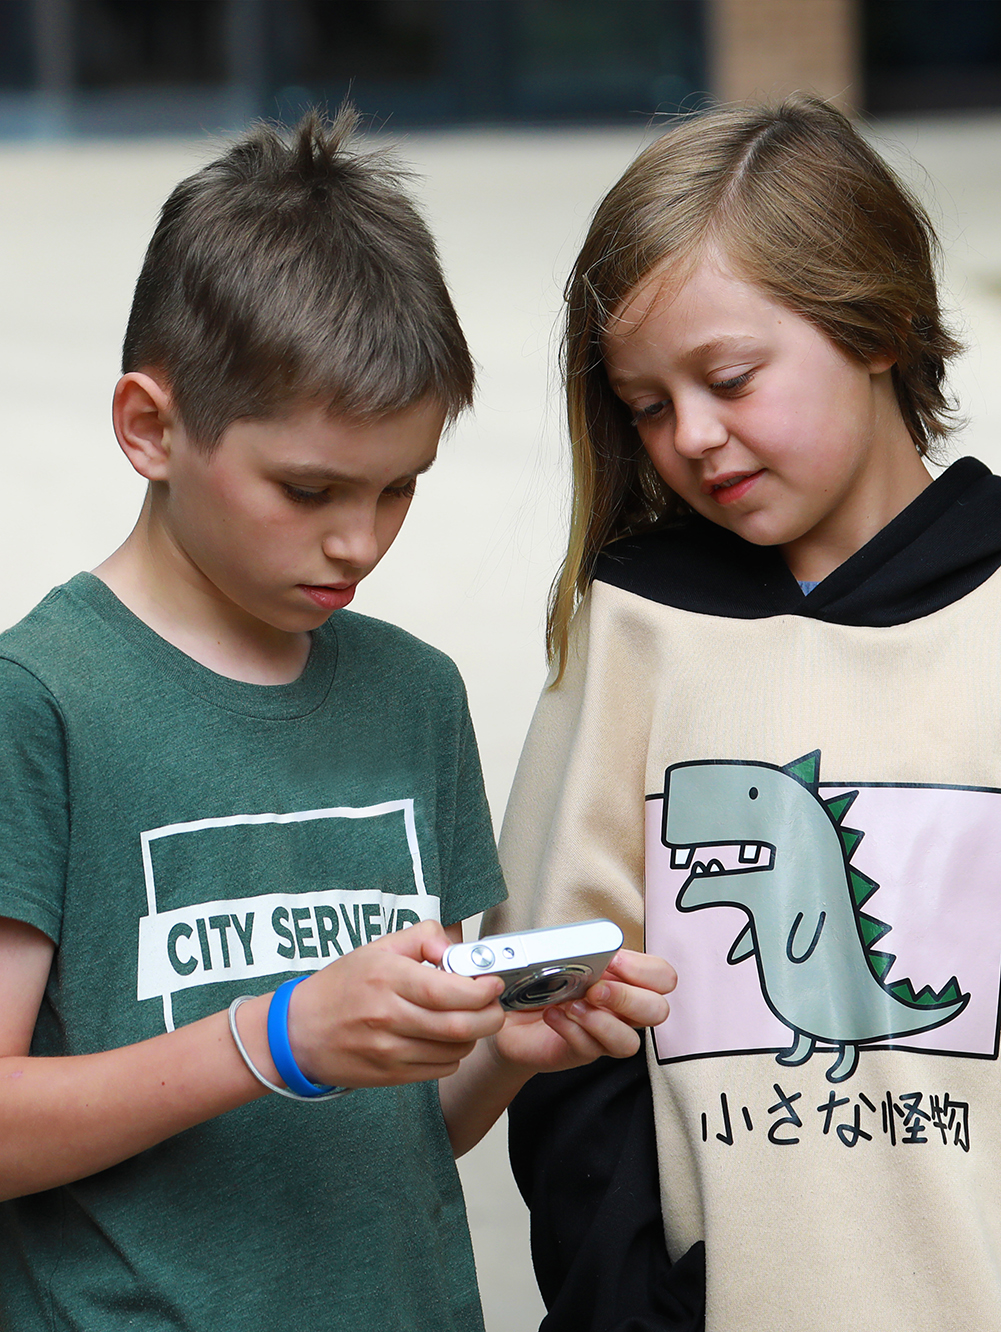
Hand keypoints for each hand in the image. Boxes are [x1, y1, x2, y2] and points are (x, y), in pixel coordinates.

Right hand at [286, 920, 504, 1088]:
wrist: (299, 1031)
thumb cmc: (342, 985)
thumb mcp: (378, 947)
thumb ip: (423, 938)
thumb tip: (457, 950)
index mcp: (388, 978)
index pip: (448, 990)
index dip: (481, 990)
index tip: (492, 983)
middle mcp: (389, 1016)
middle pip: (460, 1026)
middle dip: (490, 1016)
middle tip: (494, 1005)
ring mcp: (389, 1051)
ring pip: (455, 1050)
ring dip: (474, 1035)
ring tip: (468, 1019)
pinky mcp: (390, 1076)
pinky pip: (440, 1069)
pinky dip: (454, 1055)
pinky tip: (444, 1039)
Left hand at [491, 949, 675, 1074]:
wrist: (511, 1015)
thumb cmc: (540, 981)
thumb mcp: (560, 955)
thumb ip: (579, 948)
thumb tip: (584, 943)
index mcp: (625, 978)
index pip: (662, 976)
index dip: (645, 970)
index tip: (614, 959)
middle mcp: (622, 1009)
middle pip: (658, 1011)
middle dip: (628, 998)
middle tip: (595, 989)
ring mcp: (604, 1033)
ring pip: (630, 1042)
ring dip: (600, 1021)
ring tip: (571, 1005)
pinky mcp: (582, 1052)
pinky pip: (590, 1049)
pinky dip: (570, 1029)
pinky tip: (552, 1014)